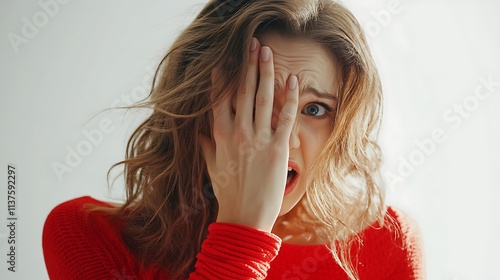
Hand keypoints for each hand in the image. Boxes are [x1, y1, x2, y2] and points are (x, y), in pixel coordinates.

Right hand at [200, 37, 298, 231]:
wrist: (244, 217)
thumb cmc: (228, 193)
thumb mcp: (211, 167)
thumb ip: (206, 147)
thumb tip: (201, 134)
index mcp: (219, 135)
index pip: (218, 99)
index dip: (222, 77)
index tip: (225, 60)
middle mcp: (237, 132)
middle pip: (241, 91)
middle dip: (247, 65)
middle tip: (252, 44)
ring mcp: (257, 139)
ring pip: (262, 98)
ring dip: (265, 72)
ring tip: (267, 52)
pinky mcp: (277, 148)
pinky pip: (284, 116)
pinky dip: (289, 96)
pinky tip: (292, 80)